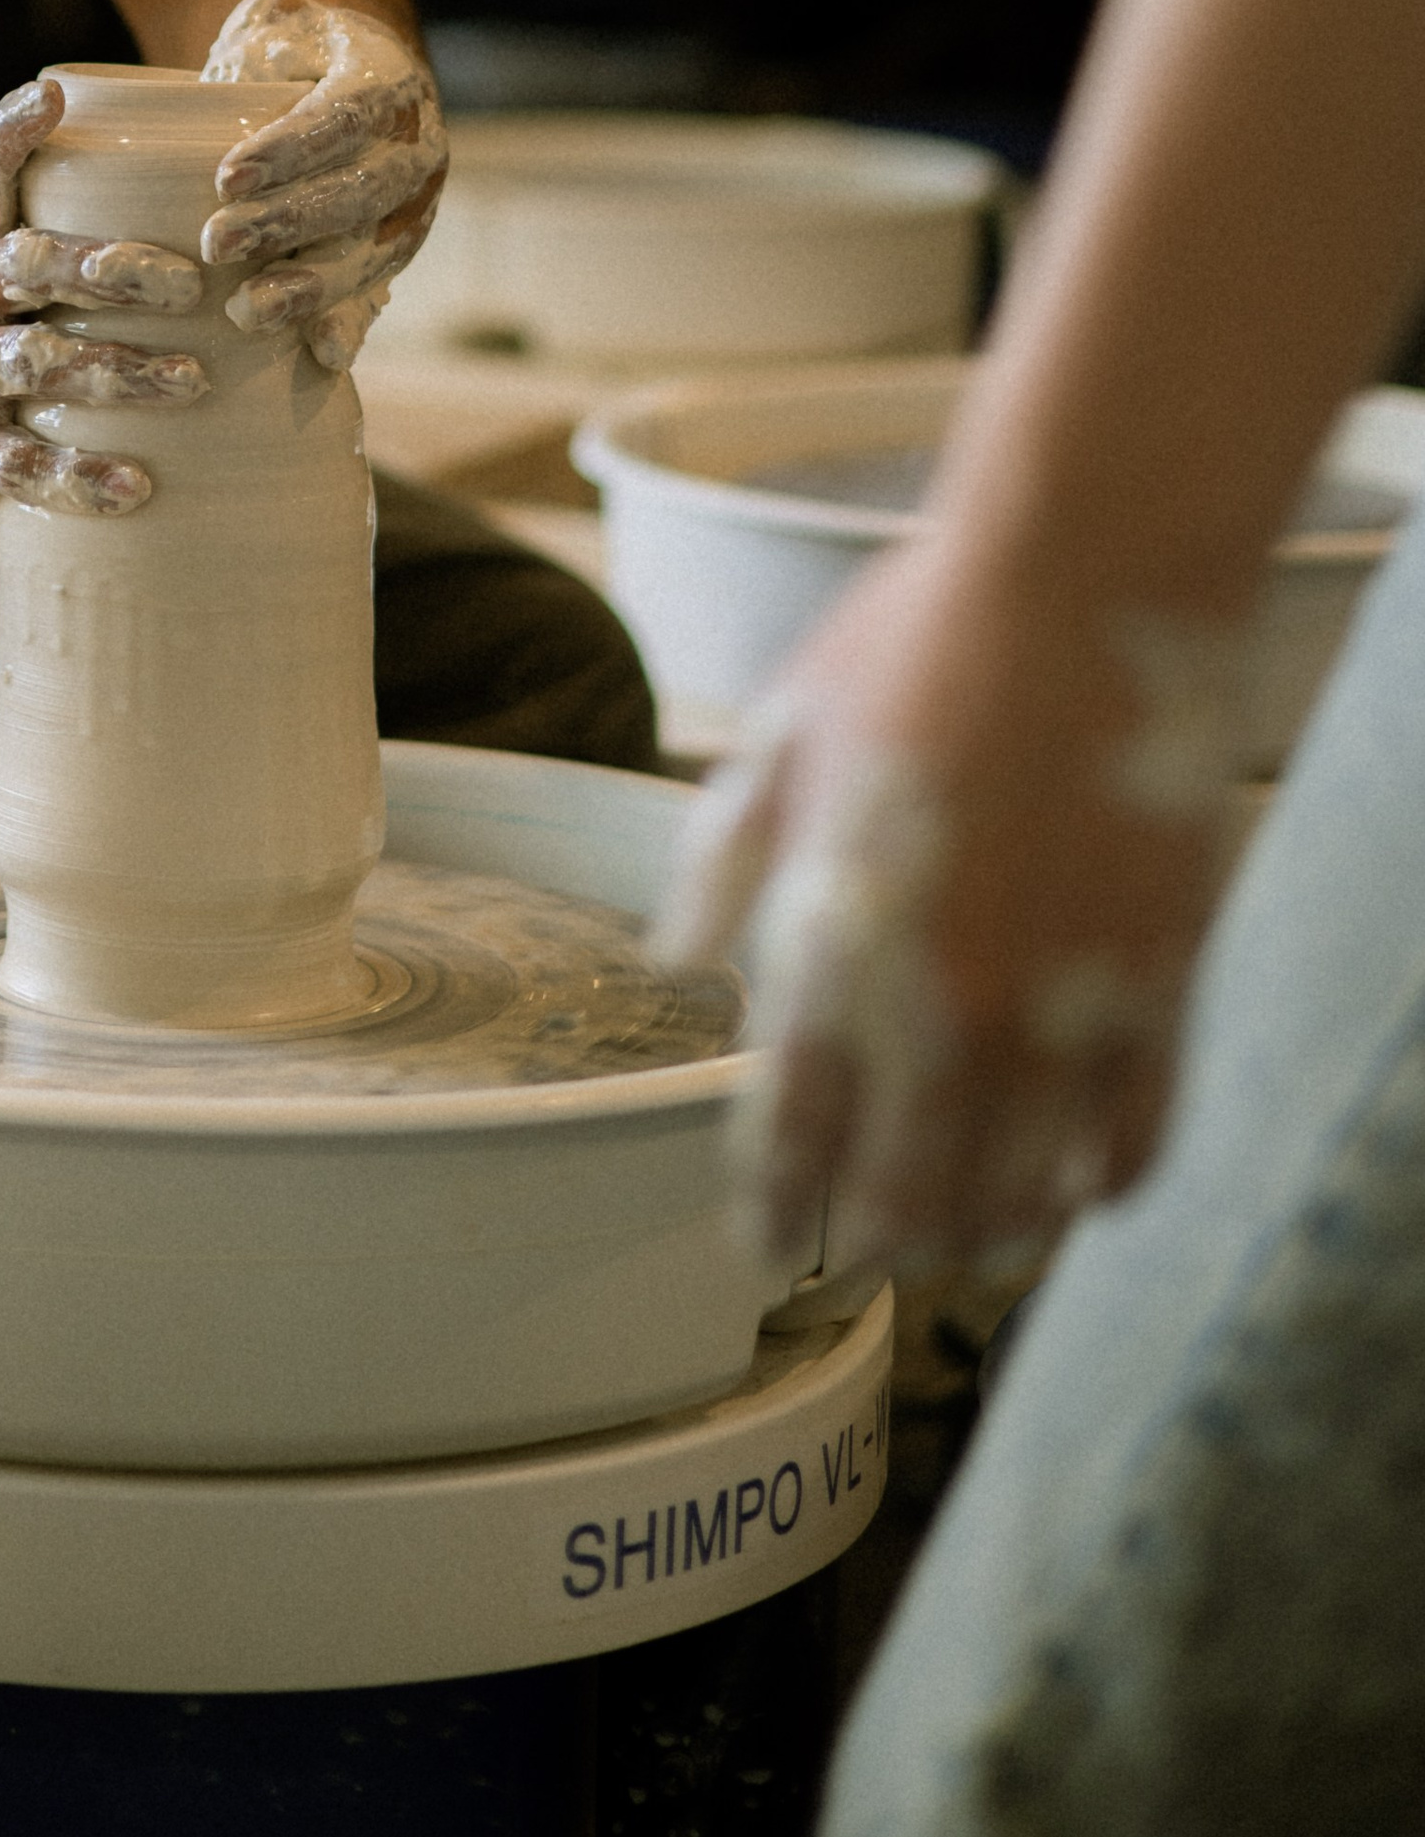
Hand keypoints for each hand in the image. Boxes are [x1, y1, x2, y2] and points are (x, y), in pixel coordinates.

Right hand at [0, 75, 209, 522]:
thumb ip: (48, 237)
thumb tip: (177, 191)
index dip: (9, 131)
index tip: (51, 99)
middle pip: (26, 262)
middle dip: (111, 269)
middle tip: (189, 284)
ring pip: (30, 361)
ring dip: (115, 370)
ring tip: (190, 383)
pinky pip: (11, 461)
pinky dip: (76, 474)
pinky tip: (135, 487)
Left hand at [198, 0, 446, 371]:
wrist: (343, 77)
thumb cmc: (291, 53)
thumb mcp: (274, 27)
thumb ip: (255, 51)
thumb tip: (228, 91)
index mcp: (391, 80)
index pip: (347, 115)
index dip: (291, 150)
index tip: (225, 178)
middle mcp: (419, 146)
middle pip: (362, 191)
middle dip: (288, 223)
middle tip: (217, 244)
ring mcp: (415, 206)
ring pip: (375, 251)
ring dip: (311, 285)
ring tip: (245, 311)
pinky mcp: (395, 251)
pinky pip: (381, 292)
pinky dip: (352, 324)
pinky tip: (321, 354)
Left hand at [657, 534, 1244, 1268]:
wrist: (1085, 582)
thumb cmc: (914, 641)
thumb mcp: (776, 740)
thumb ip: (722, 864)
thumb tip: (675, 962)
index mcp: (834, 947)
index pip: (793, 1134)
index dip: (775, 1207)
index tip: (763, 1248)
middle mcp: (946, 1007)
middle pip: (908, 1193)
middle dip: (878, 1238)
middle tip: (864, 1253)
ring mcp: (1065, 1008)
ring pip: (1022, 1193)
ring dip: (984, 1233)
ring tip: (963, 1242)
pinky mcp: (1161, 986)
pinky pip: (1134, 1140)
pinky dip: (1097, 1187)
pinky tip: (1073, 1190)